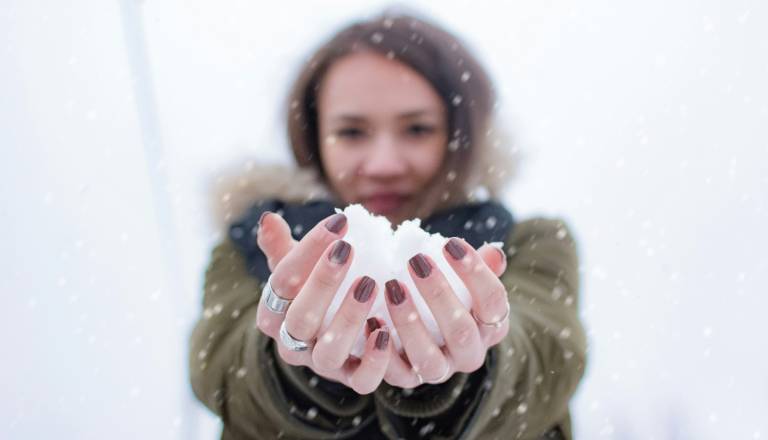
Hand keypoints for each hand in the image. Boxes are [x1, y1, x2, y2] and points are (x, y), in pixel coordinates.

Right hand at [255, 211, 392, 393]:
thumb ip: (281, 247)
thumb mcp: (295, 269)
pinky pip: (362, 380)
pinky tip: (387, 332)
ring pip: (329, 351)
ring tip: (370, 284)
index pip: (282, 283)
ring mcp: (323, 365)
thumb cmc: (313, 291)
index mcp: (273, 313)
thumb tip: (268, 218)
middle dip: (323, 282)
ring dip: (349, 317)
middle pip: (299, 318)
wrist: (330, 337)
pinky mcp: (353, 379)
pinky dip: (375, 360)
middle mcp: (293, 344)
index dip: (307, 251)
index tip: (338, 222)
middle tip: (347, 249)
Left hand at [376, 238, 508, 387]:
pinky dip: (382, 351)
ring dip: (409, 324)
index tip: (450, 243)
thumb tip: (494, 253)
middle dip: (438, 295)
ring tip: (392, 288)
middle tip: (416, 262)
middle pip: (461, 331)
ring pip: (428, 359)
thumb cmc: (450, 293)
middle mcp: (470, 354)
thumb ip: (482, 266)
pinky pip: (397, 373)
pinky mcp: (409, 379)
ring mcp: (440, 370)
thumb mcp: (468, 280)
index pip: (493, 301)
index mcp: (492, 326)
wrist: (428, 332)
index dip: (475, 273)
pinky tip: (371, 320)